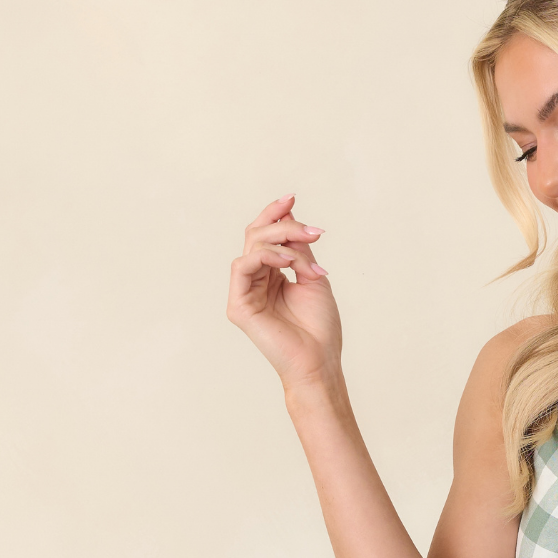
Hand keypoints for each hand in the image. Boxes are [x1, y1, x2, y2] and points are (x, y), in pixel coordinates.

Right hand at [223, 193, 341, 386]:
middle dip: (281, 222)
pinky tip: (289, 262)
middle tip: (309, 229)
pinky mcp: (237, 306)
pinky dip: (266, 256)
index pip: (265, 236)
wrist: (319, 361)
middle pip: (255, 235)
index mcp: (270, 275)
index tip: (292, 196)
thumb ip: (298, 248)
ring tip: (304, 254)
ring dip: (280, 241)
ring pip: (251, 247)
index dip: (275, 214)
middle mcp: (253, 281)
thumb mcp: (312, 276)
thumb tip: (290, 214)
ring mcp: (243, 293)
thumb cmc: (319, 327)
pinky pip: (242, 266)